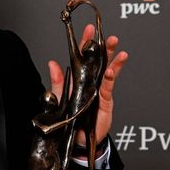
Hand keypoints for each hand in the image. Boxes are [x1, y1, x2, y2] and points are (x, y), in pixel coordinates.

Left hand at [48, 24, 128, 149]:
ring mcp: (99, 90)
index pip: (83, 57)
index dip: (86, 43)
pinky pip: (108, 87)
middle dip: (104, 47)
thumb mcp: (59, 99)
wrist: (77, 138)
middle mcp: (91, 82)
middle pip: (99, 61)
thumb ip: (57, 82)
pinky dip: (110, 77)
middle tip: (108, 36)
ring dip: (112, 59)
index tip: (89, 30)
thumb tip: (52, 63)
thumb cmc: (68, 118)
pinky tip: (112, 69)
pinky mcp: (105, 101)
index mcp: (78, 79)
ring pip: (107, 70)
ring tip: (118, 48)